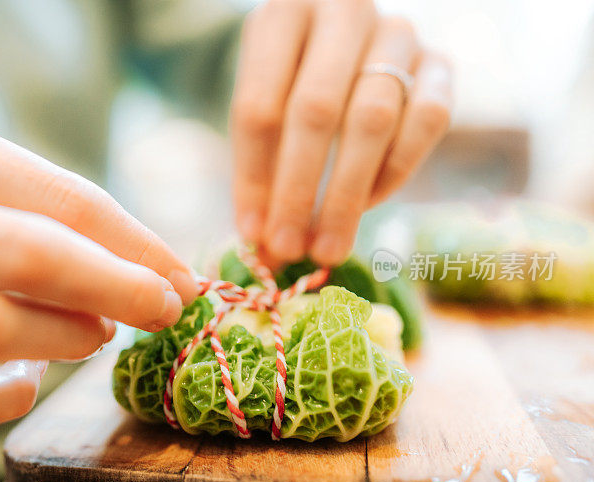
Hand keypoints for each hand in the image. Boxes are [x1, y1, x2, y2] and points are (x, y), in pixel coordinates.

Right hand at [0, 106, 198, 436]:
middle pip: (16, 255)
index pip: (55, 197)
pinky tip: (27, 384)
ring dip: (60, 341)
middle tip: (156, 313)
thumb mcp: (1, 191)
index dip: (134, 247)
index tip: (182, 285)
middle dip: (109, 290)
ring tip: (91, 337)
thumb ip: (79, 225)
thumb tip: (174, 282)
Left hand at [231, 0, 451, 265]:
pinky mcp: (439, 60)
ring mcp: (396, 31)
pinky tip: (370, 204)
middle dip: (299, 191)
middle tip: (289, 248)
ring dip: (347, 195)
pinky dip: (396, 170)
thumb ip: (259, 166)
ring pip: (374, 118)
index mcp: (282, 14)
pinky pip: (427, 120)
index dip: (254, 177)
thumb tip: (261, 243)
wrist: (340, 41)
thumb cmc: (289, 80)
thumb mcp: (263, 108)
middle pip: (316, 111)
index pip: (259, 106)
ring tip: (327, 245)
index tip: (253, 232)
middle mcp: (342, 12)